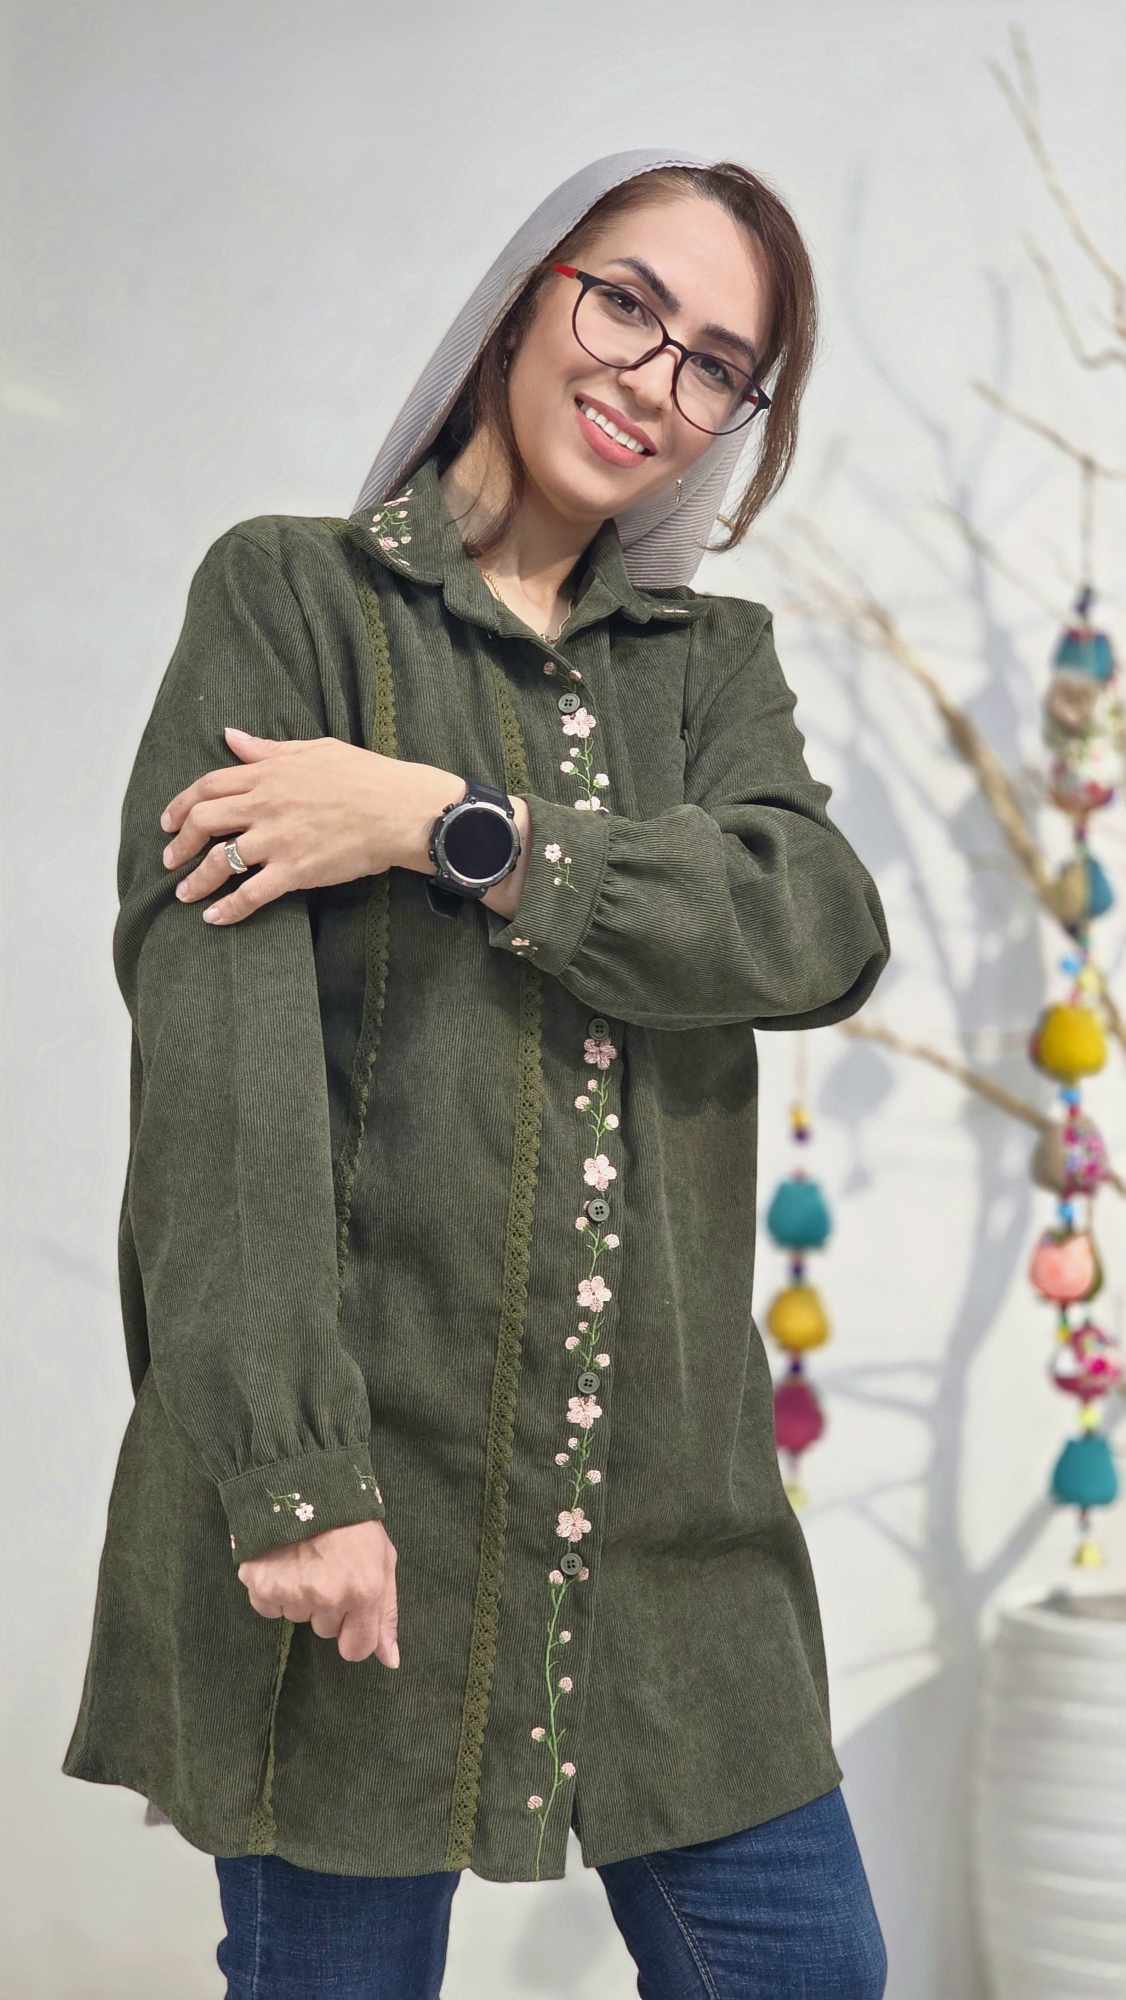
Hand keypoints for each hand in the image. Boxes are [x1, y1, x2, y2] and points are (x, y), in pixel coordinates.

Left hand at [159, 726, 458, 925]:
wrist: (399, 809)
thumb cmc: (366, 776)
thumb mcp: (314, 749)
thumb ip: (268, 748)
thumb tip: (230, 737)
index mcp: (268, 774)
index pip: (209, 786)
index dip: (181, 804)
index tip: (169, 821)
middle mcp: (265, 805)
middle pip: (203, 821)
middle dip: (179, 842)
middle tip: (170, 858)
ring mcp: (277, 840)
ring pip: (219, 861)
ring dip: (195, 880)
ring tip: (184, 893)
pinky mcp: (295, 871)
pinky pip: (250, 894)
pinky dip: (228, 909)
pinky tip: (214, 918)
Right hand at [237, 1517, 399, 1666]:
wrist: (307, 1483)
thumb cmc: (354, 1522)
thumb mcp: (383, 1561)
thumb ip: (387, 1613)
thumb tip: (390, 1660)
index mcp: (363, 1592)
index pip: (356, 1650)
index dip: (354, 1631)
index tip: (351, 1606)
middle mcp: (327, 1597)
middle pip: (324, 1631)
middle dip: (328, 1607)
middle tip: (328, 1569)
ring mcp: (292, 1591)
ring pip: (297, 1617)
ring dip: (301, 1596)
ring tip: (306, 1559)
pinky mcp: (260, 1584)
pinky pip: (268, 1607)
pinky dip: (274, 1590)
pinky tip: (283, 1562)